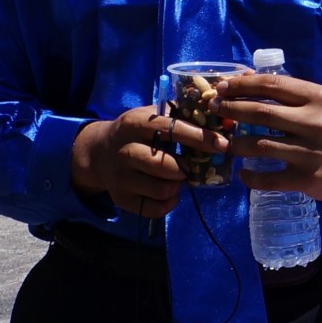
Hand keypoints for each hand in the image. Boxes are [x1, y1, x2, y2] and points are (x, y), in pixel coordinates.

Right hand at [70, 104, 230, 216]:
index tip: (221, 144)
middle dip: (186, 167)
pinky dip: (169, 202)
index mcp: (135, 123)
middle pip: (164, 165)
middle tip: (192, 166)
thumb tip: (216, 114)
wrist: (99, 152)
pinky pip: (154, 209)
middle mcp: (125, 150)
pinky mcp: (121, 199)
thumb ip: (179, 113)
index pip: (171, 129)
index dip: (199, 137)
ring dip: (178, 185)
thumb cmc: (137, 131)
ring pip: (161, 189)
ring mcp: (121, 177)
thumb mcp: (151, 114)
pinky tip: (169, 191)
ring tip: (178, 177)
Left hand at [211, 73, 321, 201]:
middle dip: (231, 109)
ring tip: (224, 142)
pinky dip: (251, 177)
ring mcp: (310, 152)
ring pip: (260, 146)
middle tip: (213, 109)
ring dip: (236, 144)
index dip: (242, 85)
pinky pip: (270, 179)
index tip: (222, 86)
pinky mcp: (308, 179)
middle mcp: (314, 122)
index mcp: (317, 97)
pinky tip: (243, 174)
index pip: (272, 86)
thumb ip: (288, 91)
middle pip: (261, 113)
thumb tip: (246, 78)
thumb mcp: (321, 99)